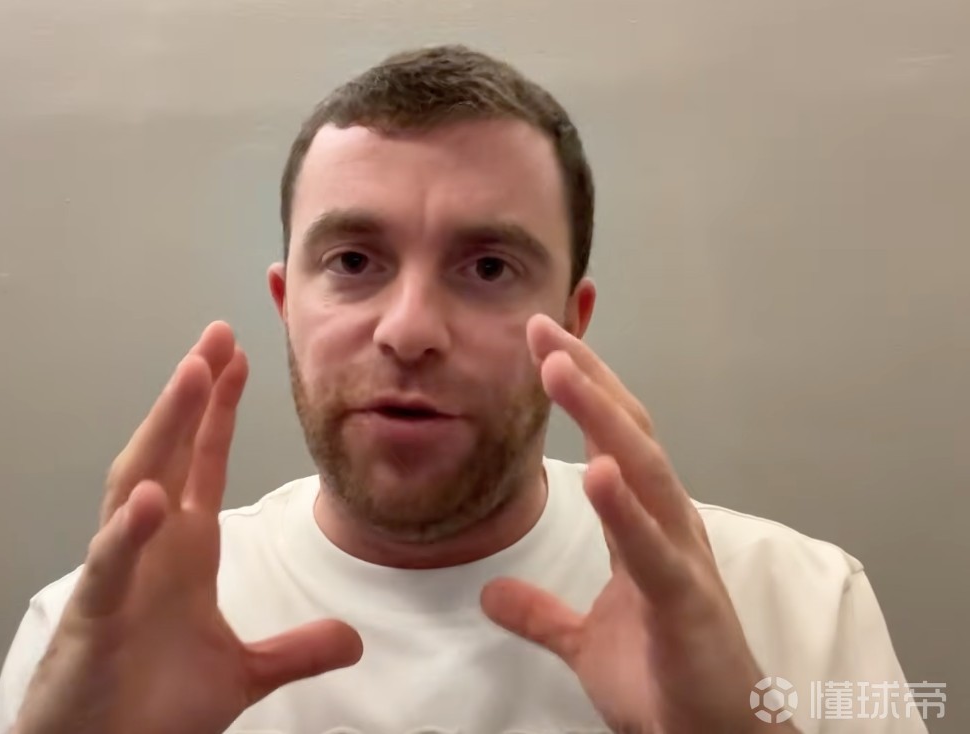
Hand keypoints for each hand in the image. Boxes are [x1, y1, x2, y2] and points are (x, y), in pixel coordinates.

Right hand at [13, 322, 362, 733]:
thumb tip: (351, 638)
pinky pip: (110, 567)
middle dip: (193, 395)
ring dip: (163, 431)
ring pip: (135, 486)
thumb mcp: (241, 674)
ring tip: (191, 376)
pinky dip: (127, 532)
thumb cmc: (148, 708)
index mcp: (182, 552)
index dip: (219, 411)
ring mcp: (119, 576)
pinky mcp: (95, 617)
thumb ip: (293, 650)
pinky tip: (150, 497)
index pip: (203, 464)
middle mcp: (150, 549)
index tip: (238, 357)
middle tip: (216, 336)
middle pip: (170, 454)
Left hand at [481, 314, 793, 733]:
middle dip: (587, 377)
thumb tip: (491, 591)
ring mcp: (682, 559)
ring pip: (644, 471)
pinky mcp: (687, 603)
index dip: (581, 388)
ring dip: (602, 416)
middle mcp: (670, 527)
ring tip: (559, 368)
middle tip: (543, 327)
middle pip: (628, 433)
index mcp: (646, 526)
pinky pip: (653, 549)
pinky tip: (597, 469)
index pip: (612, 438)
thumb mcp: (585, 640)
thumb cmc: (665, 680)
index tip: (541, 341)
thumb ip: (542, 610)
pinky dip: (626, 508)